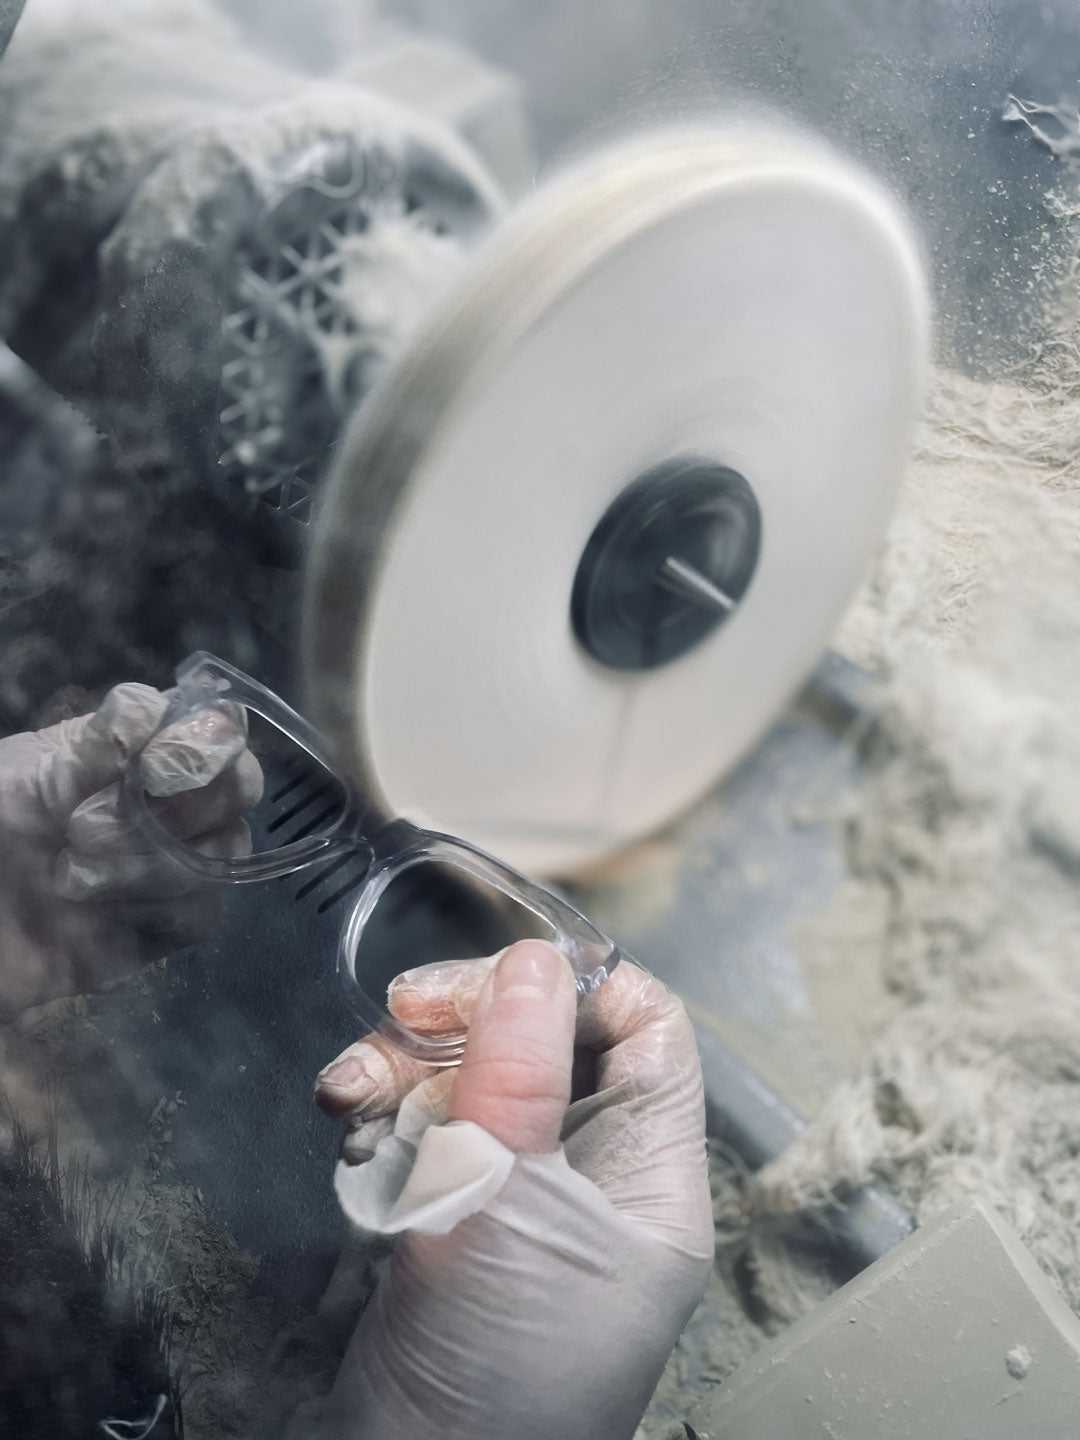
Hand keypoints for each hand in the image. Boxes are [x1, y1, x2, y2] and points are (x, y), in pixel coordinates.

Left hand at [0, 682, 261, 1018]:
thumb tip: (148, 715)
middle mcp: (170, 798)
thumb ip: (89, 745)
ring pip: (227, 848)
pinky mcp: (171, 923)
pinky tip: (95, 915)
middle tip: (84, 829)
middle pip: (240, 782)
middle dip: (180, 806)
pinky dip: (154, 909)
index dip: (201, 740)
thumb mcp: (22, 774)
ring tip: (68, 878)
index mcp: (134, 746)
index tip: (150, 771)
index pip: (213, 720)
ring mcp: (179, 862)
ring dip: (149, 863)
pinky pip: (204, 909)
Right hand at [314, 940, 712, 1439]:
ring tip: (351, 1093)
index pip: (646, 1032)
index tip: (500, 976)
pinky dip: (381, 1116)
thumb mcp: (512, 1204)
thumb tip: (533, 958)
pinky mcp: (447, 1218)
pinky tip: (350, 1130)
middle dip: (469, 1018)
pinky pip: (421, 1130)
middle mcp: (589, 1177)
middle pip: (546, 1042)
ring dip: (404, 1068)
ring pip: (472, 1080)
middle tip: (402, 1012)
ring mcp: (514, 1197)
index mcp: (646, 1174)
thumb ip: (520, 1074)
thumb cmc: (496, 1368)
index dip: (581, 986)